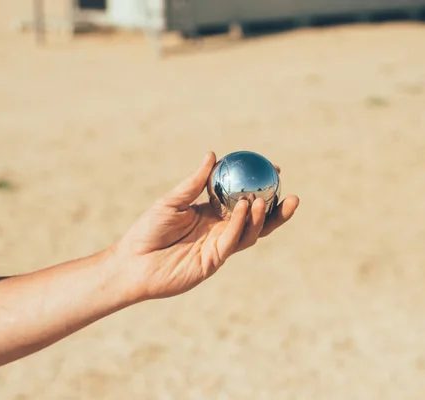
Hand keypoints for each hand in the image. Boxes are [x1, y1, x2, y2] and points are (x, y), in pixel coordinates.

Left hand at [108, 151, 298, 302]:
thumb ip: (194, 182)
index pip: (243, 199)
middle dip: (277, 210)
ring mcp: (218, 247)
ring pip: (249, 233)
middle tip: (292, 194)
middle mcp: (220, 230)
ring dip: (261, 217)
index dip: (261, 187)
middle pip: (256, 220)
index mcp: (212, 213)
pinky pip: (232, 241)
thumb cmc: (148, 230)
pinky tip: (247, 208)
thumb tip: (213, 155)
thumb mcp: (171, 201)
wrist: (132, 263)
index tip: (274, 170)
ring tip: (267, 199)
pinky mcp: (213, 261)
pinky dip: (240, 224)